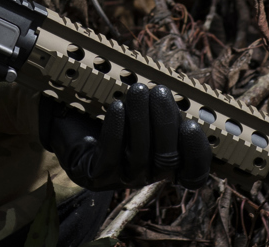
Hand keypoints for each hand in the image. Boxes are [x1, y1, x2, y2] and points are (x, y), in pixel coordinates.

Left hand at [39, 84, 212, 189]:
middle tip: (159, 91)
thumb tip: (178, 97)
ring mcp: (122, 179)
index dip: (196, 155)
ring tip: (137, 89)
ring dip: (140, 120)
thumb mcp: (146, 109)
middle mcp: (149, 176)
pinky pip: (110, 157)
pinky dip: (115, 130)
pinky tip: (117, 106)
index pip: (193, 174)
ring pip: (139, 157)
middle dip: (165, 123)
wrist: (72, 119)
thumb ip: (165, 109)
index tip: (191, 125)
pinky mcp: (97, 176)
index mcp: (168, 165)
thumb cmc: (116, 111)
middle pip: (167, 160)